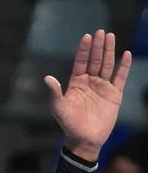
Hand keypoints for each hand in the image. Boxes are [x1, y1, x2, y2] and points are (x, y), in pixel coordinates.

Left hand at [45, 30, 131, 162]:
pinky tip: (126, 54)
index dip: (84, 50)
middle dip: (98, 46)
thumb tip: (47, 78)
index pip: (81, 62)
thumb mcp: (59, 108)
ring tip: (110, 36)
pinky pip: (120, 77)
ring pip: (107, 65)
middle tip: (101, 32)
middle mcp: (90, 82)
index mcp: (76, 83)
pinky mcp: (114, 95)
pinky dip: (124, 67)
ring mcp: (103, 87)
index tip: (87, 37)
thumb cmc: (69, 125)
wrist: (84, 140)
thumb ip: (54, 93)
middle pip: (95, 60)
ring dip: (109, 51)